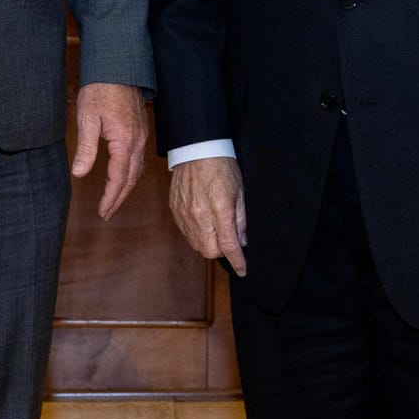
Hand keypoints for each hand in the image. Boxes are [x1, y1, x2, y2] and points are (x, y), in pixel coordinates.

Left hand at [72, 82, 148, 218]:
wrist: (117, 66)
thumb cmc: (100, 89)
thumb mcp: (87, 118)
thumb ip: (86, 148)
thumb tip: (79, 173)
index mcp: (125, 141)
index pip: (118, 178)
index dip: (110, 197)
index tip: (102, 212)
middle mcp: (138, 141)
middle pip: (131, 178)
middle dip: (119, 198)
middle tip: (107, 212)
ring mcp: (142, 135)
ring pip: (136, 169)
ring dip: (125, 187)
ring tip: (113, 200)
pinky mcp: (141, 128)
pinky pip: (138, 158)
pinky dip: (130, 172)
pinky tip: (122, 175)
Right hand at [169, 156, 246, 276]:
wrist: (196, 148)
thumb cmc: (221, 166)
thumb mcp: (239, 191)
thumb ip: (241, 219)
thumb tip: (242, 241)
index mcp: (220, 207)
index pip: (229, 245)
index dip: (238, 261)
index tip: (243, 270)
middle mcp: (200, 214)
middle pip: (209, 251)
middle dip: (221, 251)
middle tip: (228, 241)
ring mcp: (185, 213)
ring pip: (196, 244)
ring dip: (208, 243)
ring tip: (214, 229)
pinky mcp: (175, 209)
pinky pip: (186, 232)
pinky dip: (196, 233)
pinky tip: (202, 222)